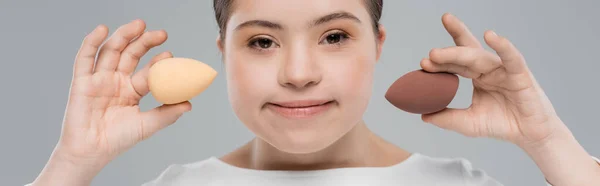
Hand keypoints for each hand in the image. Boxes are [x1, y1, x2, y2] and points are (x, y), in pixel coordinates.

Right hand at [44, 19, 190, 174]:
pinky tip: (103, 29)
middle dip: (145, 41)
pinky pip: (85, 58)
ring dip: (124, 35)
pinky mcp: (81, 81)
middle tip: (161, 33)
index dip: (158, 61)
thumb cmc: (118, 140)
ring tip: (139, 24)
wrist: (92, 152)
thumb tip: (189, 104)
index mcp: (132, 90)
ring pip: (111, 51)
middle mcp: (116, 81)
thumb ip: (166, 113)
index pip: (148, 71)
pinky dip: (92, 42)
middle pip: (131, 54)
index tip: (170, 55)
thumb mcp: (147, 125)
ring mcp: (99, 79)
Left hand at [419, 13, 562, 146]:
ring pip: (479, 56)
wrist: (529, 136)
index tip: (422, 63)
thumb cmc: (502, 124)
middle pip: (465, 52)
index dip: (440, 62)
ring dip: (458, 53)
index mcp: (476, 76)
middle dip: (448, 47)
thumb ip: (447, 118)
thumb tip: (423, 116)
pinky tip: (490, 36)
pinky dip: (502, 45)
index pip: (455, 63)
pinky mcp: (521, 74)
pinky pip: (512, 57)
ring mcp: (504, 69)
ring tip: (438, 54)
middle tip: (430, 52)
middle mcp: (488, 68)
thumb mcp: (469, 123)